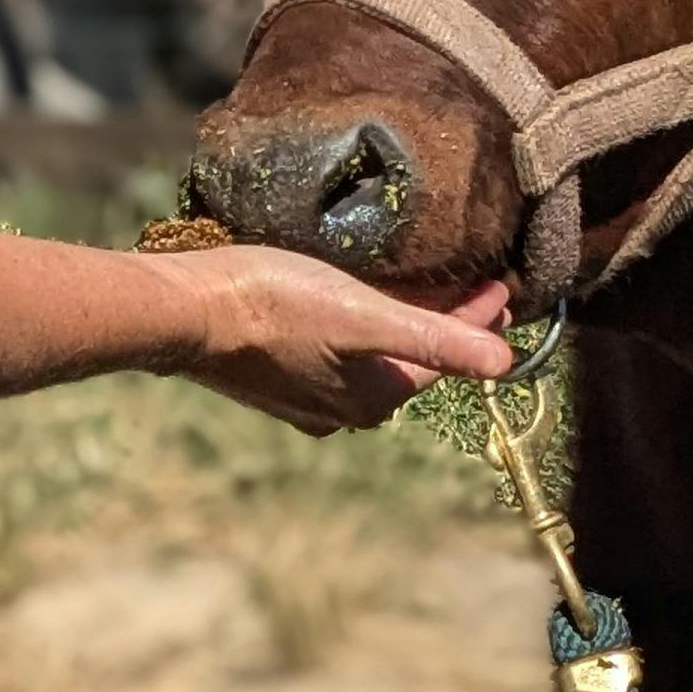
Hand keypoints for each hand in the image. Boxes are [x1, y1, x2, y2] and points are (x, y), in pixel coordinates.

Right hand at [156, 248, 512, 432]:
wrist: (186, 312)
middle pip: (411, 358)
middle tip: (470, 280)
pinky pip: (337, 353)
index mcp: (375, 399)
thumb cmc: (274, 305)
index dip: (479, 318)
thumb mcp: (364, 316)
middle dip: (443, 322)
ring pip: (373, 357)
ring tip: (418, 284)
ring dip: (399, 323)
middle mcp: (345, 410)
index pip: (446, 356)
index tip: (504, 282)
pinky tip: (353, 302)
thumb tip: (506, 363)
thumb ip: (435, 337)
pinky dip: (359, 328)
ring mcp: (306, 398)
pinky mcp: (274, 377)